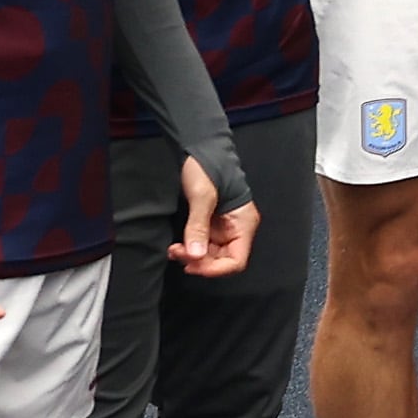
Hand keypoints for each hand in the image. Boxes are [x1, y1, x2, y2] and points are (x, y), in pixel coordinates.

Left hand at [170, 158, 258, 278]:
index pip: (236, 261)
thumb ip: (198, 227)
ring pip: (211, 256)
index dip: (215, 269)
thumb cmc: (207, 168)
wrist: (200, 148)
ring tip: (174, 249)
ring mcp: (223, 229)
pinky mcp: (210, 225)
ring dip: (193, 257)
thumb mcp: (202, 197)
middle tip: (177, 253)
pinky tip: (177, 246)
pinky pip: (202, 246)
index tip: (192, 265)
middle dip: (200, 262)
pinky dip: (190, 249)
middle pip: (223, 261)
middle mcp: (237, 230)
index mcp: (244, 224)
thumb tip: (195, 256)